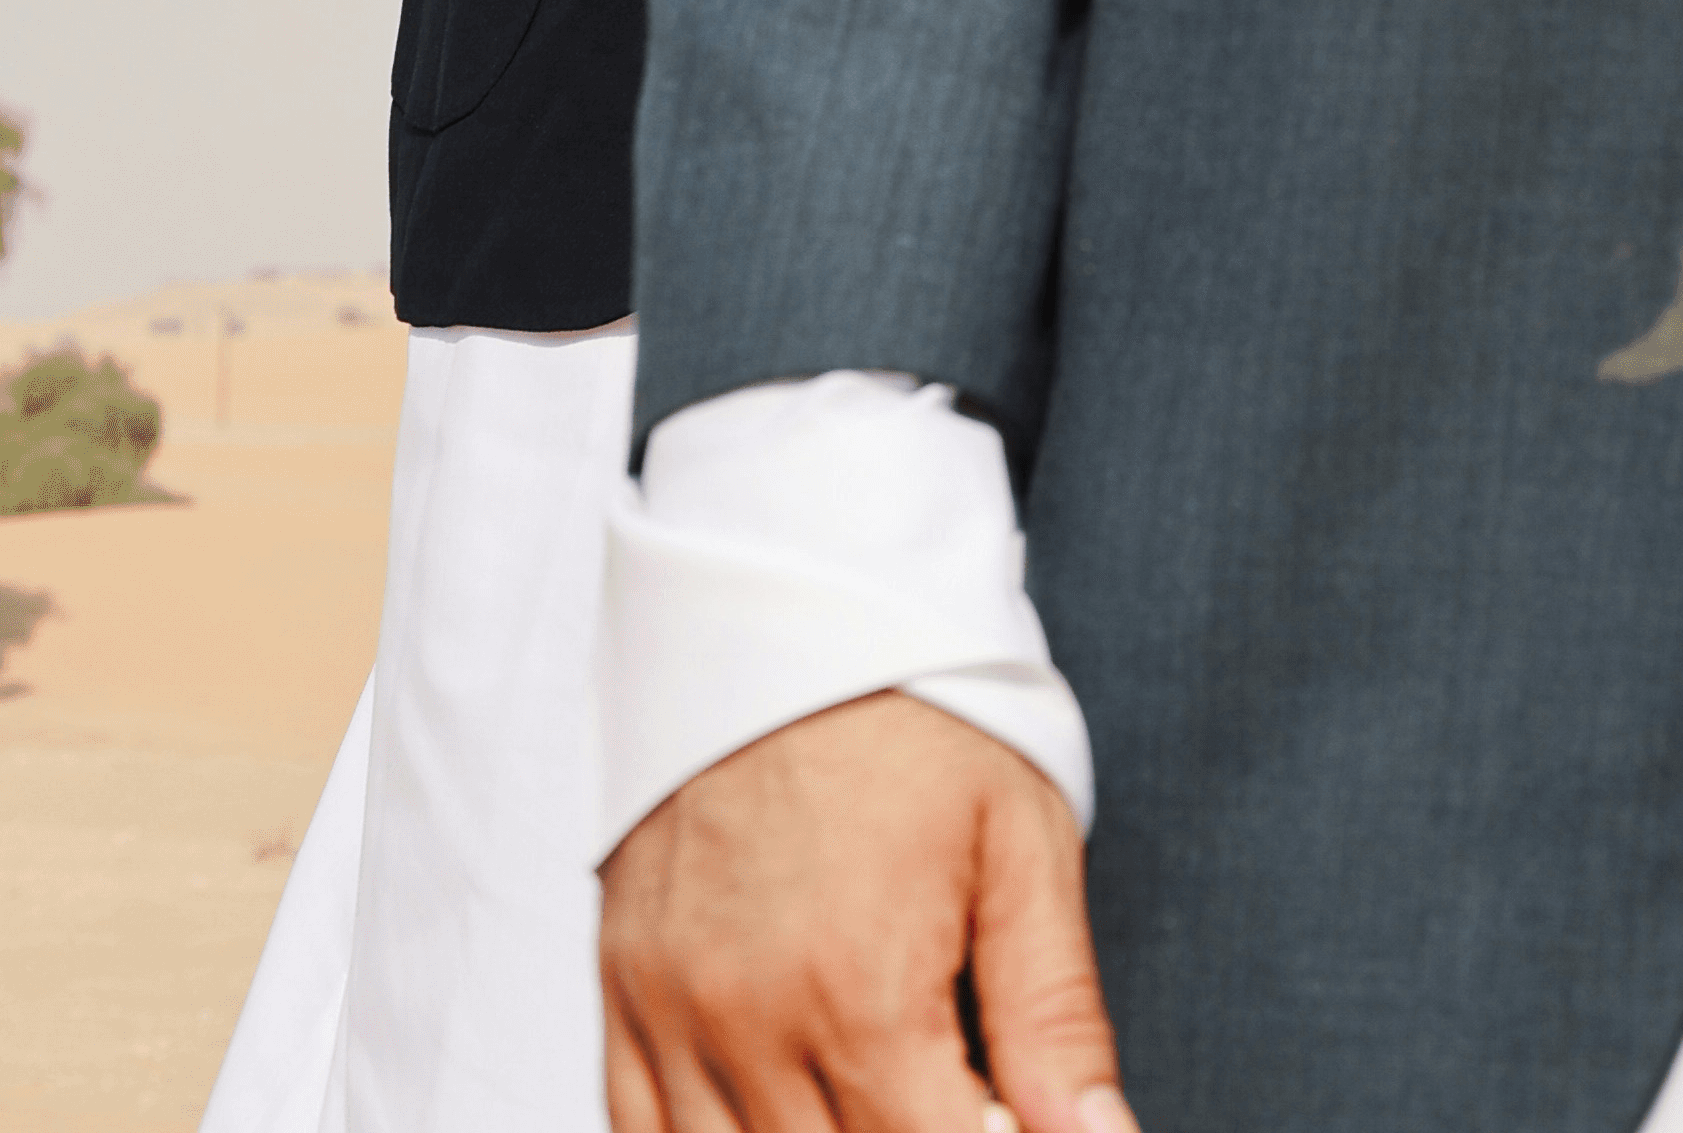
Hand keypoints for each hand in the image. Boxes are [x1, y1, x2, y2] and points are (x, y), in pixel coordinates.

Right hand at [600, 690, 1130, 1132]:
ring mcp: (671, 1013)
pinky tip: (775, 1109)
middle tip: (950, 1084)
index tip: (1010, 1112)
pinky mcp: (623, 992)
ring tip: (875, 1087)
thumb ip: (1055, 1018)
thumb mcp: (1022, 844)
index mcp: (862, 992)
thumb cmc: (920, 716)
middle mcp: (749, 1022)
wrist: (786, 604)